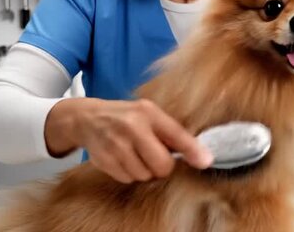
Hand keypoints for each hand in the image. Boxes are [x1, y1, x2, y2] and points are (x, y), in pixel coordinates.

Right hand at [45, 98, 212, 183]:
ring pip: (145, 175)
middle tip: (156, 157)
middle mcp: (133, 128)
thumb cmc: (127, 117)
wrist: (87, 118)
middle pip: (162, 165)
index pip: (176, 134)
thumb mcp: (149, 114)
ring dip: (144, 171)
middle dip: (163, 167)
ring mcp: (117, 145)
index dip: (193, 151)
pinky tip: (123, 159)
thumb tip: (201, 156)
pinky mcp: (105, 160)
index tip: (206, 162)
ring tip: (136, 154)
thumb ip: (172, 132)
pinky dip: (129, 174)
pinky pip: (128, 179)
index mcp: (148, 113)